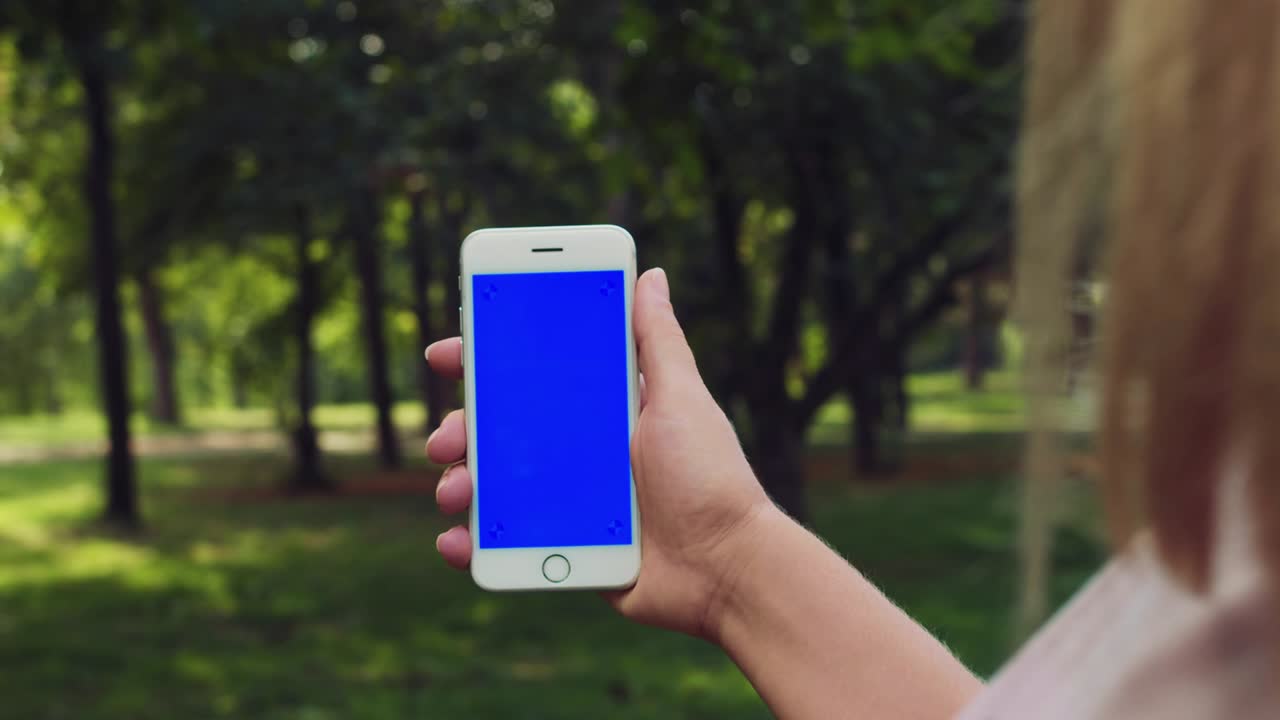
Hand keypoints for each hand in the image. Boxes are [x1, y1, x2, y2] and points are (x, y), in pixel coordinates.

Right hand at [425, 267, 775, 638]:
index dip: (486, 364)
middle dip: (460, 428)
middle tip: (447, 436)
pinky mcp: (563, 550)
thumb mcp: (682, 400)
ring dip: (460, 483)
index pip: (534, 378)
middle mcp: (579, 454)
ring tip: (456, 490)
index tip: (447, 354)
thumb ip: (659, 342)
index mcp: (602, 413)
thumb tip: (653, 277)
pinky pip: (503, 545)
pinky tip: (456, 541)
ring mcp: (566, 505)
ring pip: (492, 487)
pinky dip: (471, 543)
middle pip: (499, 432)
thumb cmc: (710, 478)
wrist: (725, 569)